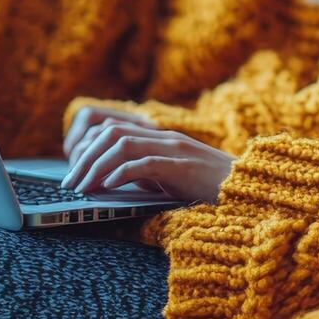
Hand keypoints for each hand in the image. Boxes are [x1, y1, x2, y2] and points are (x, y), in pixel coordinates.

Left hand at [60, 115, 231, 205]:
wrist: (248, 190)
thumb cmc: (210, 189)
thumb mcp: (171, 177)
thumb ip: (145, 173)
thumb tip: (109, 182)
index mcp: (160, 137)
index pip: (112, 128)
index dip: (87, 147)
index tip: (74, 171)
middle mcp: (164, 137)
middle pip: (110, 134)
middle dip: (84, 158)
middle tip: (70, 184)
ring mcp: (174, 149)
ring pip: (121, 145)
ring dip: (96, 167)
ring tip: (82, 189)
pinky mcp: (182, 167)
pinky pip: (143, 164)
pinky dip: (119, 175)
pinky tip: (107, 188)